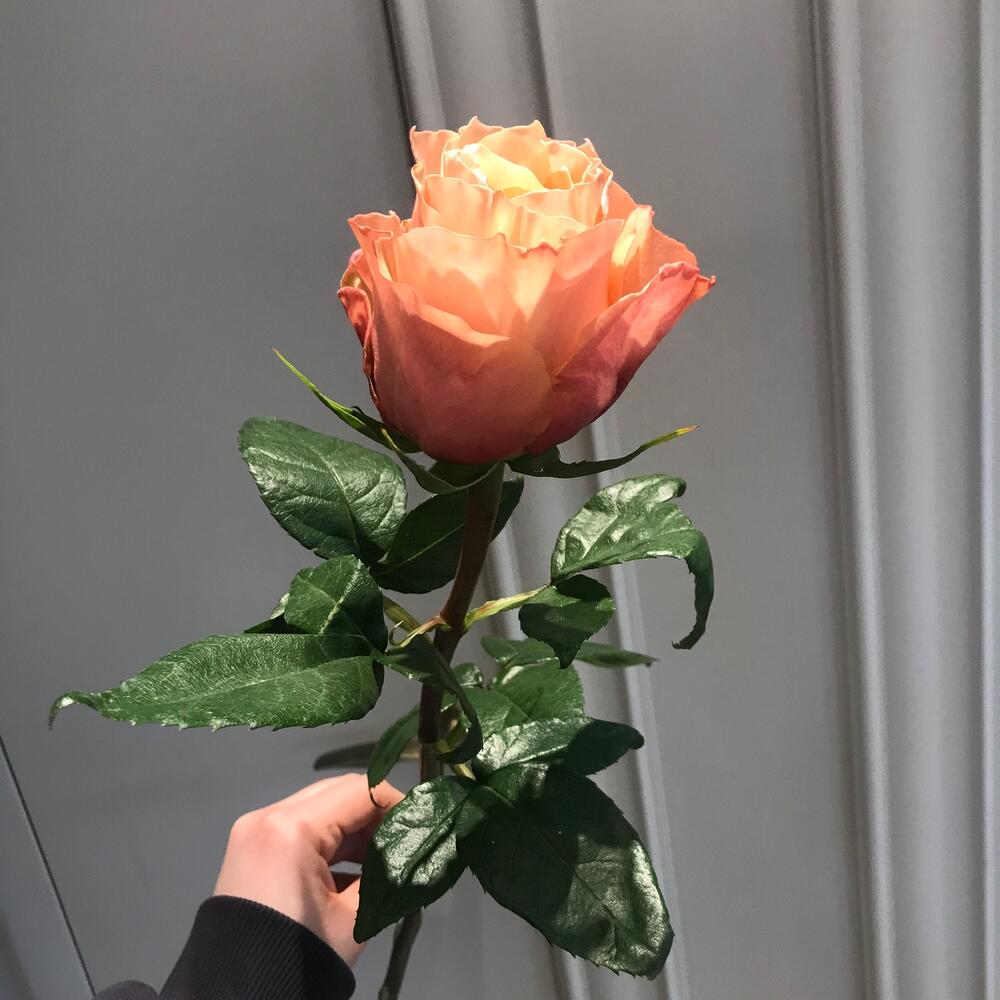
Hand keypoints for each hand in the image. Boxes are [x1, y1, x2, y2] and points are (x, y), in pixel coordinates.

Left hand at [214, 774, 402, 965]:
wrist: (234, 998)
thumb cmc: (300, 954)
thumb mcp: (354, 916)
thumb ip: (388, 874)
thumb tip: (415, 856)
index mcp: (292, 827)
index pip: (360, 791)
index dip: (397, 804)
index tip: (420, 828)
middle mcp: (268, 816)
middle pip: (338, 793)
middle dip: (375, 815)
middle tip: (403, 844)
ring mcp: (254, 830)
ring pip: (319, 809)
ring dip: (353, 830)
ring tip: (382, 861)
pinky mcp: (250, 848)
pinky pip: (299, 829)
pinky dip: (328, 843)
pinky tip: (354, 871)